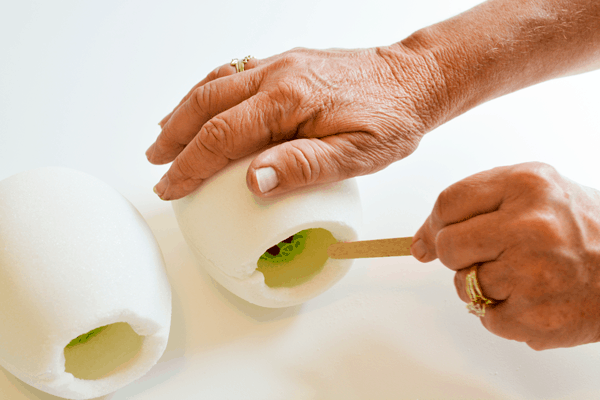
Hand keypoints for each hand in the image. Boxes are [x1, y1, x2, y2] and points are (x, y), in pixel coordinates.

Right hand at [146, 46, 447, 199]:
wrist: (413, 79)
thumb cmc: (391, 120)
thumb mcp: (357, 155)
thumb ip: (305, 167)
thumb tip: (254, 181)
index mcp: (290, 101)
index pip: (223, 136)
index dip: (191, 164)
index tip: (170, 186)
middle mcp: (277, 75)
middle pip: (207, 105)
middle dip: (175, 138)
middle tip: (155, 165)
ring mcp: (279, 64)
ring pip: (215, 85)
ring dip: (183, 112)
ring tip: (162, 137)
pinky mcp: (286, 63)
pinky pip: (234, 74)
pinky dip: (207, 92)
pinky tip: (199, 106)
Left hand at [411, 162, 599, 349]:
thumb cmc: (580, 227)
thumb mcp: (534, 191)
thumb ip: (474, 204)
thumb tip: (419, 243)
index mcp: (527, 186)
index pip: (448, 203)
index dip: (435, 222)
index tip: (434, 235)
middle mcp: (530, 227)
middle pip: (447, 246)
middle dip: (457, 254)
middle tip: (487, 254)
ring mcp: (532, 275)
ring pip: (463, 284)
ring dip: (481, 284)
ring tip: (520, 275)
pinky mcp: (535, 317)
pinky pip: (484, 317)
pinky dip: (500, 312)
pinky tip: (531, 297)